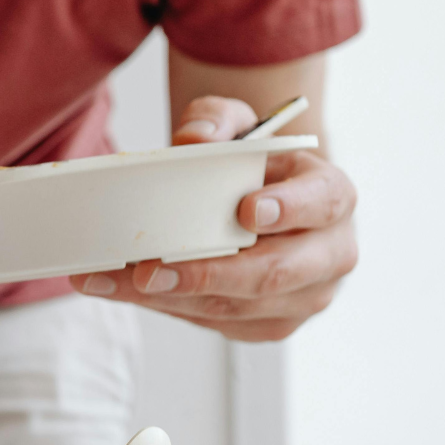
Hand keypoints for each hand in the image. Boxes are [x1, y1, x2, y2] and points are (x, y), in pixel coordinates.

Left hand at [75, 95, 358, 340]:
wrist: (258, 202)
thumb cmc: (255, 166)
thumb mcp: (239, 127)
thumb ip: (218, 120)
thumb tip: (195, 138)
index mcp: (333, 197)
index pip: (323, 202)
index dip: (290, 208)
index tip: (247, 210)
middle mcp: (330, 254)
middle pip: (275, 274)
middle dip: (207, 275)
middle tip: (149, 270)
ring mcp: (303, 298)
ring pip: (235, 308)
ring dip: (168, 298)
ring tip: (112, 282)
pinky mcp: (269, 325)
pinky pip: (215, 323)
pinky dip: (166, 307)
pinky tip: (124, 291)